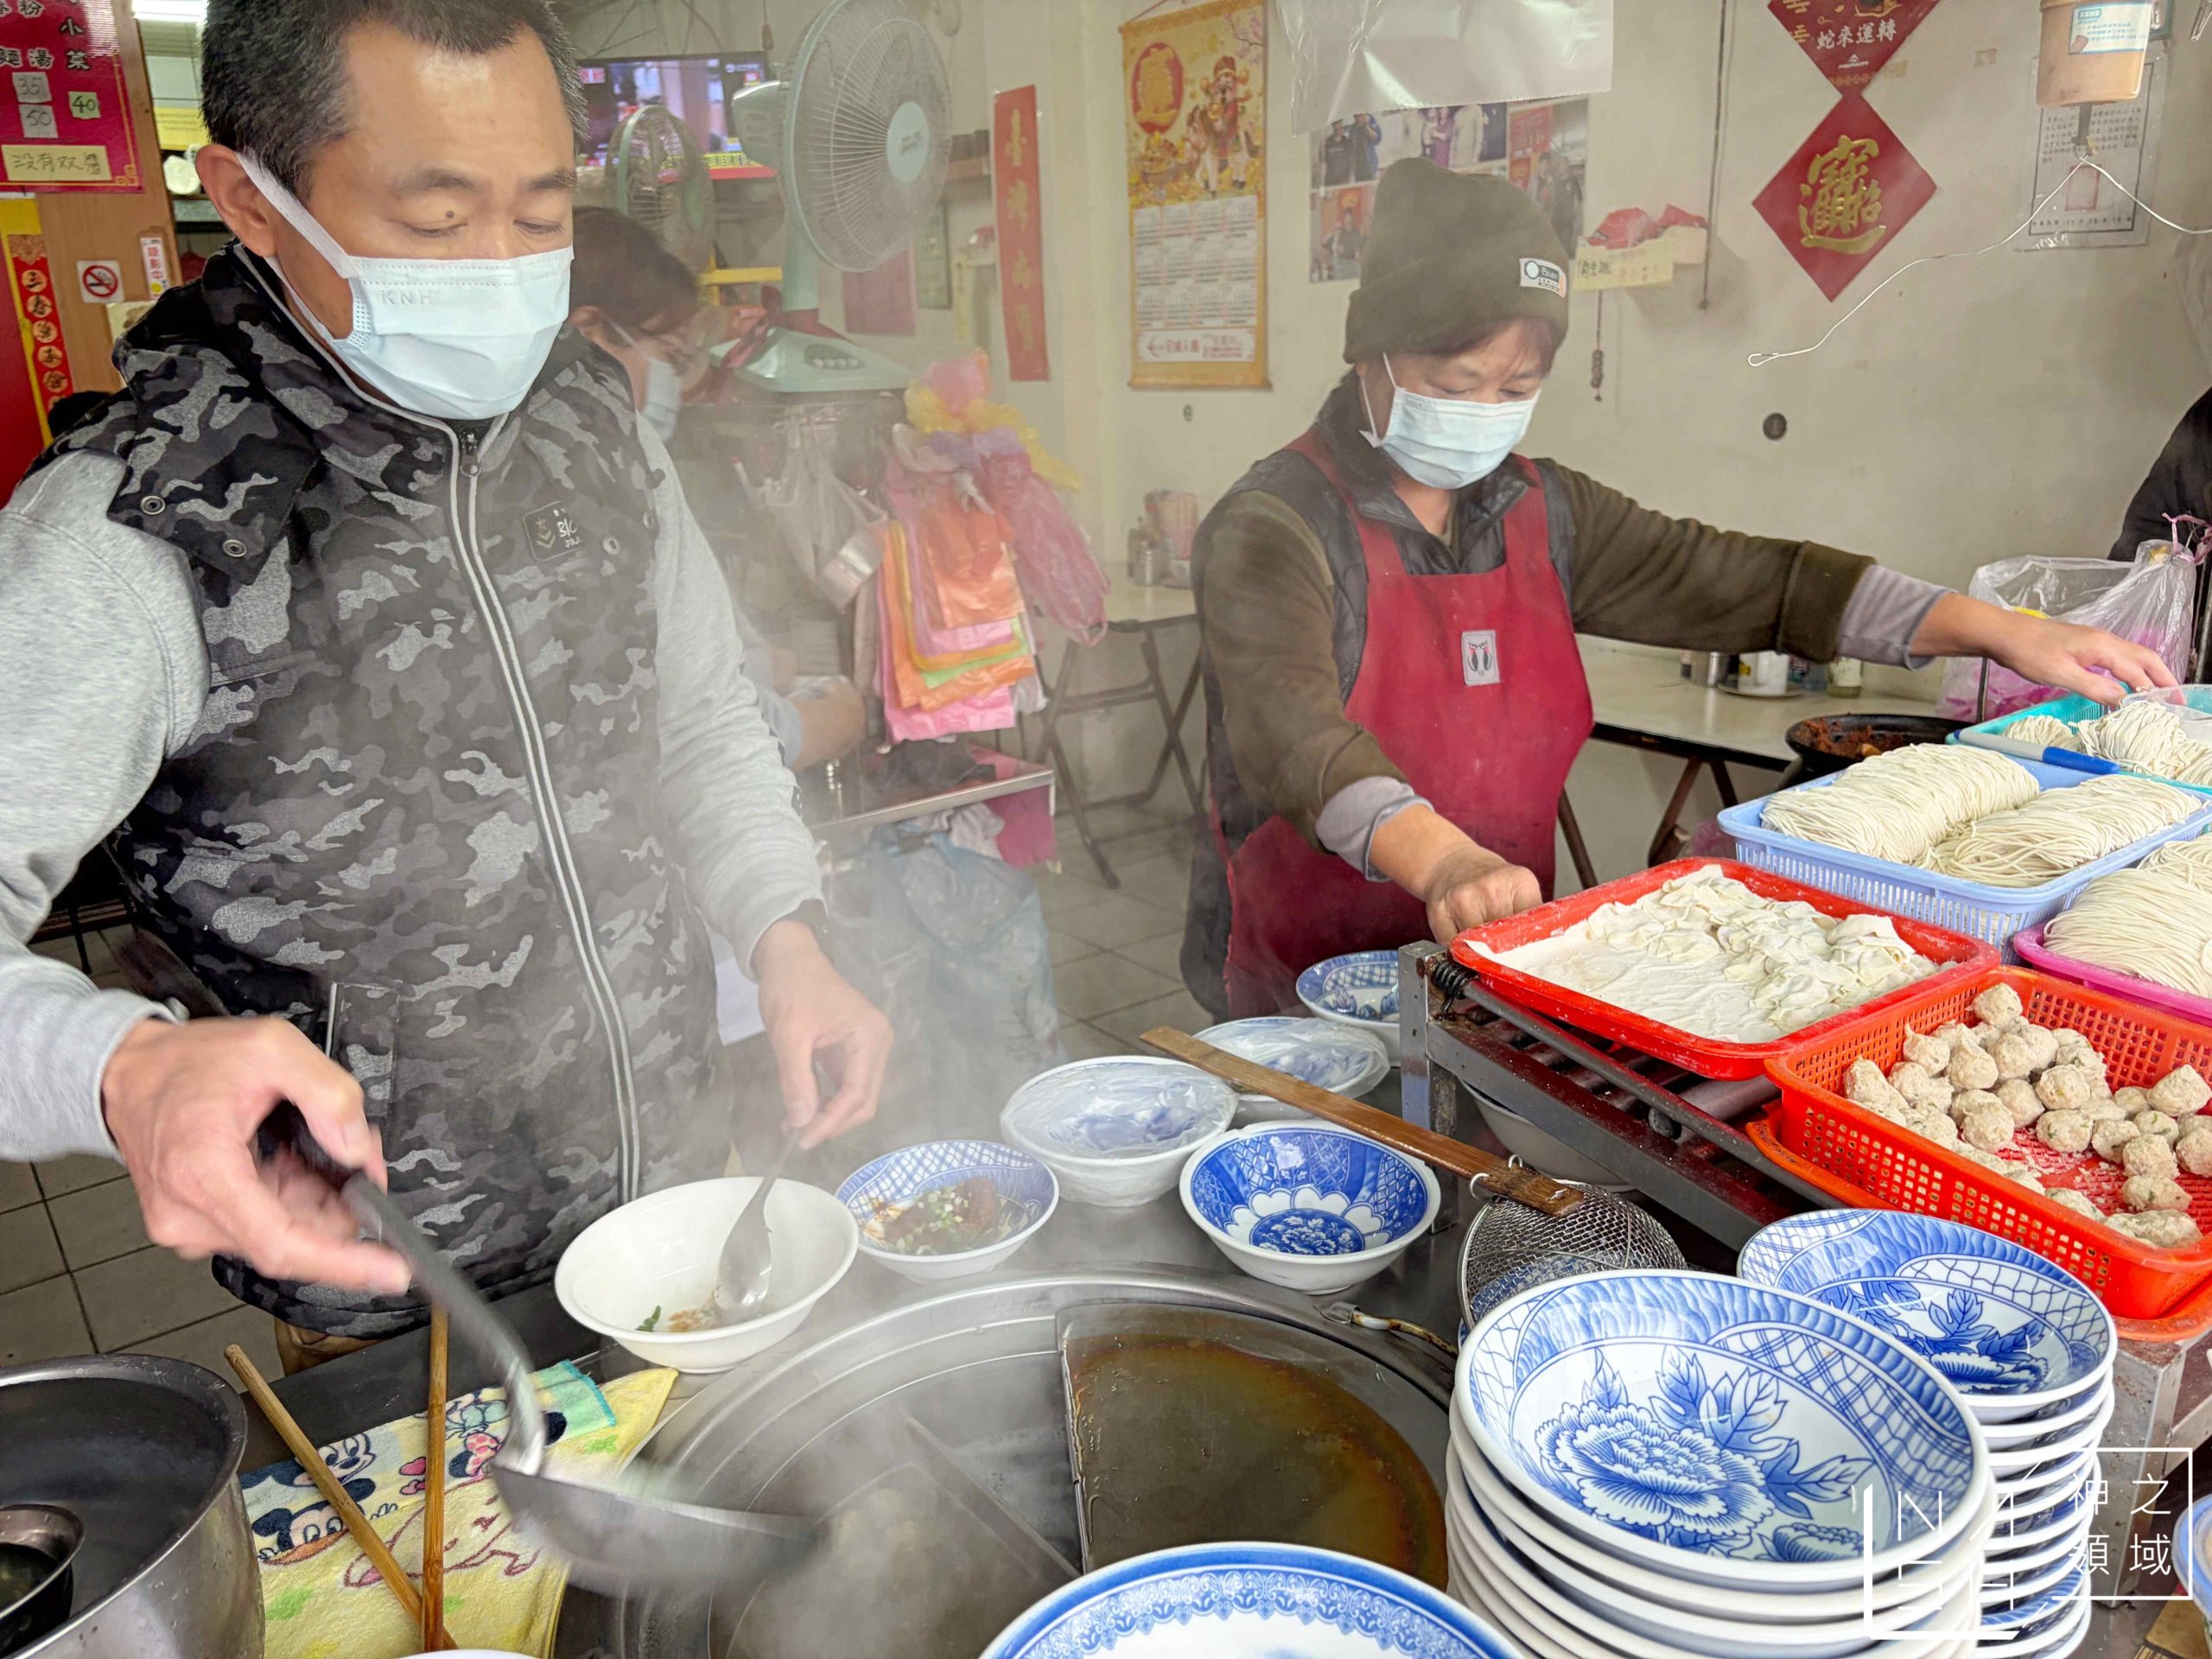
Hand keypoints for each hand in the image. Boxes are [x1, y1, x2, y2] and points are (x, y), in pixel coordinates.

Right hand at [100, 1016, 409, 1293]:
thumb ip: (328, 1094)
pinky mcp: (191, 1225)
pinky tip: (292, 1163)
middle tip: (359, 1159)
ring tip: (318, 1147)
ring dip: (315, 1199)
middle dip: (339, 1205)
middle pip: (293, 1239)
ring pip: (281, 1233)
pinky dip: (290, 1200)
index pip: (282, 1245)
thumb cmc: (186, 1063)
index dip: (344, 1264)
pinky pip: (261, 1225)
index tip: (389, 1271)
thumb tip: (357, 1149)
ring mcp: (186, 1225)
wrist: (128, 1072)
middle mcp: (188, 1214)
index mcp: (203, 1174)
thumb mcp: (273, 1049)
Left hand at [753, 920, 893, 1147]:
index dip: (831, 1121)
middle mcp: (878, 1045)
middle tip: (798, 1137)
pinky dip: (827, 1101)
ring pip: (856, 1097)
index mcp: (870, 1037)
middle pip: (864, 1100)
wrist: (789, 958)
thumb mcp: (790, 1035)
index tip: (803, 1139)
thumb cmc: (791, 989)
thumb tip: (801, 1122)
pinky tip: (803, 1108)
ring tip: (795, 1125)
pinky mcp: (853, 1051)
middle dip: (832, 1122)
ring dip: (829, 1115)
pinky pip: (845, 1085)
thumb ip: (797, 1080)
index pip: (858, 1094)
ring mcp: (868, 1049)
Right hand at [1420, 847, 1541, 944]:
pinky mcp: (1438, 912)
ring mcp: (1461, 900)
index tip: (1526, 962)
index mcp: (1519, 882)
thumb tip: (1542, 954)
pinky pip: (1452, 948)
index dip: (1527, 949)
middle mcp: (1489, 888)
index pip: (1530, 928)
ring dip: (1477, 954)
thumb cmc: (1488, 882)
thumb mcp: (1519, 888)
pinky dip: (1458, 952)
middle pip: (1503, 942)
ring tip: (1479, 942)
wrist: (1450, 862)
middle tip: (1502, 956)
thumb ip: (1530, 918)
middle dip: (1502, 955)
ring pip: (1476, 949)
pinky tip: (1461, 938)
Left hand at [1989, 616, 2174, 706]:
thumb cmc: (2029, 653)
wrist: (2006, 634)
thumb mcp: (2060, 674)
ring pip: (2135, 656)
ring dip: (2152, 673)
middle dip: (2164, 678)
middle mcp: (2106, 641)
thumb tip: (2122, 700)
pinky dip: (2134, 670)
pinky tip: (2129, 683)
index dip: (2153, 691)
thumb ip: (2093, 687)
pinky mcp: (2087, 645)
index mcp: (2103, 647)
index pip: (2137, 672)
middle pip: (2146, 658)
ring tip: (2161, 694)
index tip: (2168, 710)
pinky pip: (2121, 657)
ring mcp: (2097, 641)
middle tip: (2177, 700)